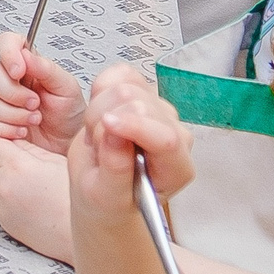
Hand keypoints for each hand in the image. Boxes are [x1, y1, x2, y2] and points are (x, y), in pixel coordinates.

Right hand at [0, 33, 85, 152]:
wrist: (66, 146)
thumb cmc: (69, 116)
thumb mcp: (66, 88)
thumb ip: (46, 68)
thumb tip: (26, 54)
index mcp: (26, 64)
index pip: (6, 42)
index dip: (7, 52)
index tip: (19, 71)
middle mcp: (8, 80)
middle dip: (13, 92)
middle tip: (34, 102)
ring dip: (11, 114)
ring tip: (32, 118)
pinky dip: (5, 129)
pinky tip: (21, 130)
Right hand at [65, 63, 190, 218]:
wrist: (102, 190)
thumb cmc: (109, 199)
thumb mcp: (105, 196)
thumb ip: (114, 169)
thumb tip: (114, 135)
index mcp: (176, 167)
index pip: (166, 138)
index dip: (135, 127)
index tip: (107, 126)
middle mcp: (174, 134)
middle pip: (139, 104)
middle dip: (105, 123)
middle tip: (98, 149)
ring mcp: (159, 110)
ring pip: (125, 87)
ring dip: (100, 112)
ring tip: (98, 139)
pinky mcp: (141, 91)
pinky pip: (117, 74)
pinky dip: (100, 93)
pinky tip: (100, 118)